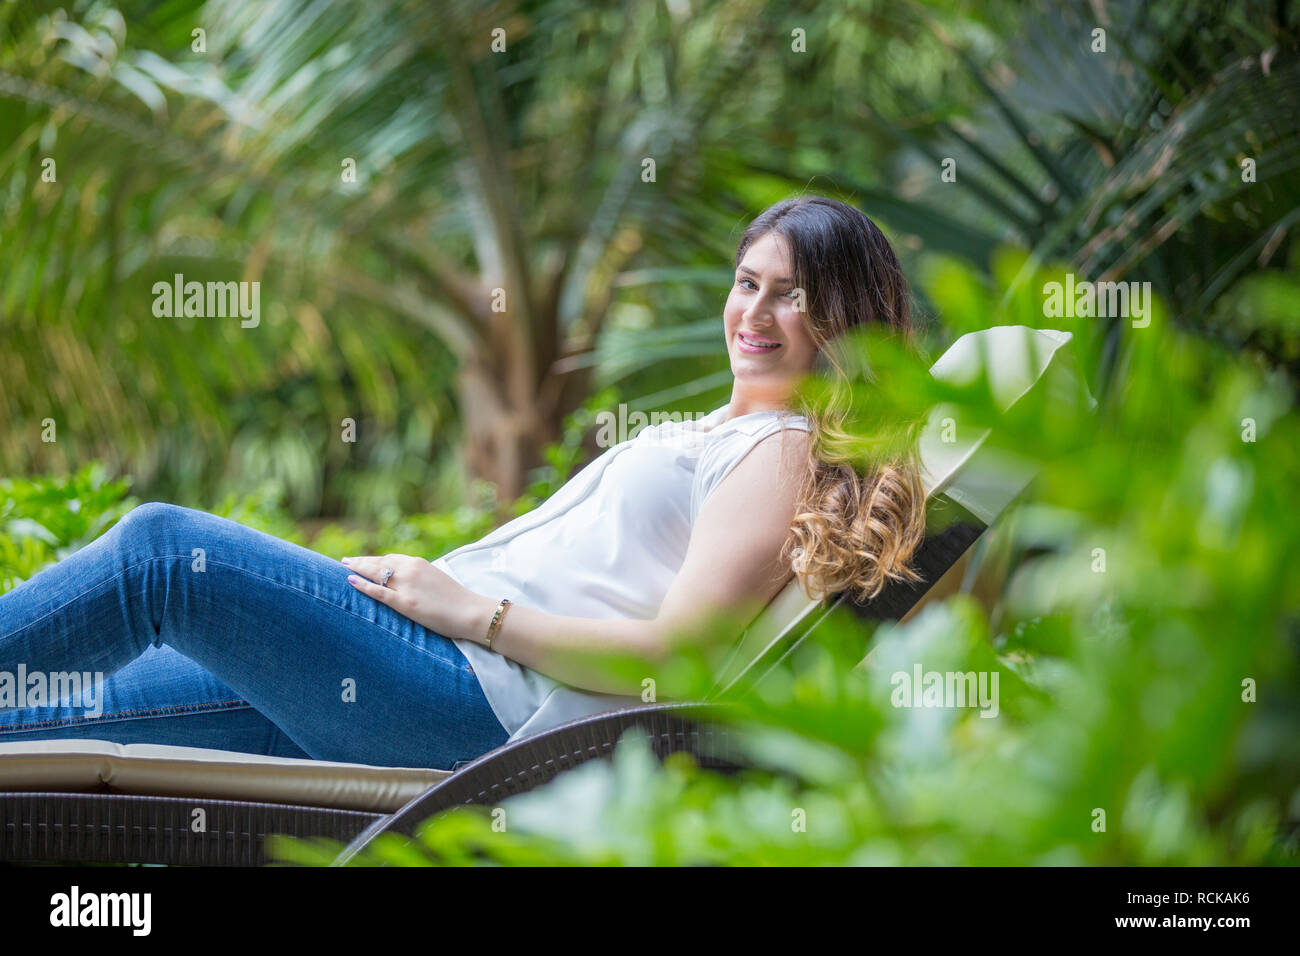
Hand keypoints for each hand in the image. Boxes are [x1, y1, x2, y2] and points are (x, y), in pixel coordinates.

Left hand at [342, 554, 492, 641]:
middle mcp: (410, 570)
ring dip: (357, 569)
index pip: (389, 558)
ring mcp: (406, 586)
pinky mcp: (405, 603)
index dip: (373, 559)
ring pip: (375, 573)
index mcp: (418, 563)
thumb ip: (419, 577)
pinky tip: (350, 580)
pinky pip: (378, 591)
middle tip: (344, 561)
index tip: (362, 560)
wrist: (470, 611)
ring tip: (344, 568)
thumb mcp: (436, 580)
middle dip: (360, 561)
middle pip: (378, 562)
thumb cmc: (456, 600)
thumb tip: (406, 581)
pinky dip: (362, 585)